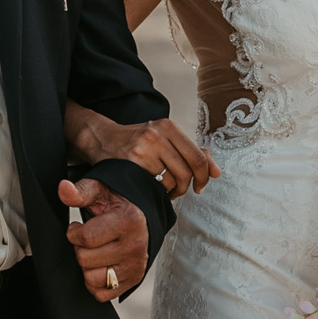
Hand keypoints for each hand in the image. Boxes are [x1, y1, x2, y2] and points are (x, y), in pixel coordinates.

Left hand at [59, 176, 148, 301]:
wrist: (141, 217)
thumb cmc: (116, 204)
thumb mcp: (99, 191)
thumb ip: (80, 191)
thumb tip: (63, 188)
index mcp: (129, 222)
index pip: (86, 238)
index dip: (74, 233)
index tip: (78, 227)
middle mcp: (135, 247)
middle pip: (85, 260)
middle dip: (80, 248)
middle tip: (89, 238)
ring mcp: (135, 267)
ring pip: (92, 279)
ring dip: (87, 266)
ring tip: (94, 251)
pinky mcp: (132, 282)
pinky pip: (101, 294)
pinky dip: (94, 282)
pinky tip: (99, 264)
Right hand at [66, 107, 220, 196]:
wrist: (101, 139)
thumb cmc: (137, 142)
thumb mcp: (165, 139)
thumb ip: (192, 153)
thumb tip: (216, 171)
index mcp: (169, 126)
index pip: (198, 156)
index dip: (204, 176)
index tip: (201, 186)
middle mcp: (157, 134)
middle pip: (187, 171)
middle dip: (187, 187)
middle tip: (180, 191)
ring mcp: (143, 148)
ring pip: (172, 180)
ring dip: (171, 191)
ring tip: (163, 188)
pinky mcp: (131, 162)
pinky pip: (155, 186)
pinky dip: (156, 191)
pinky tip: (151, 187)